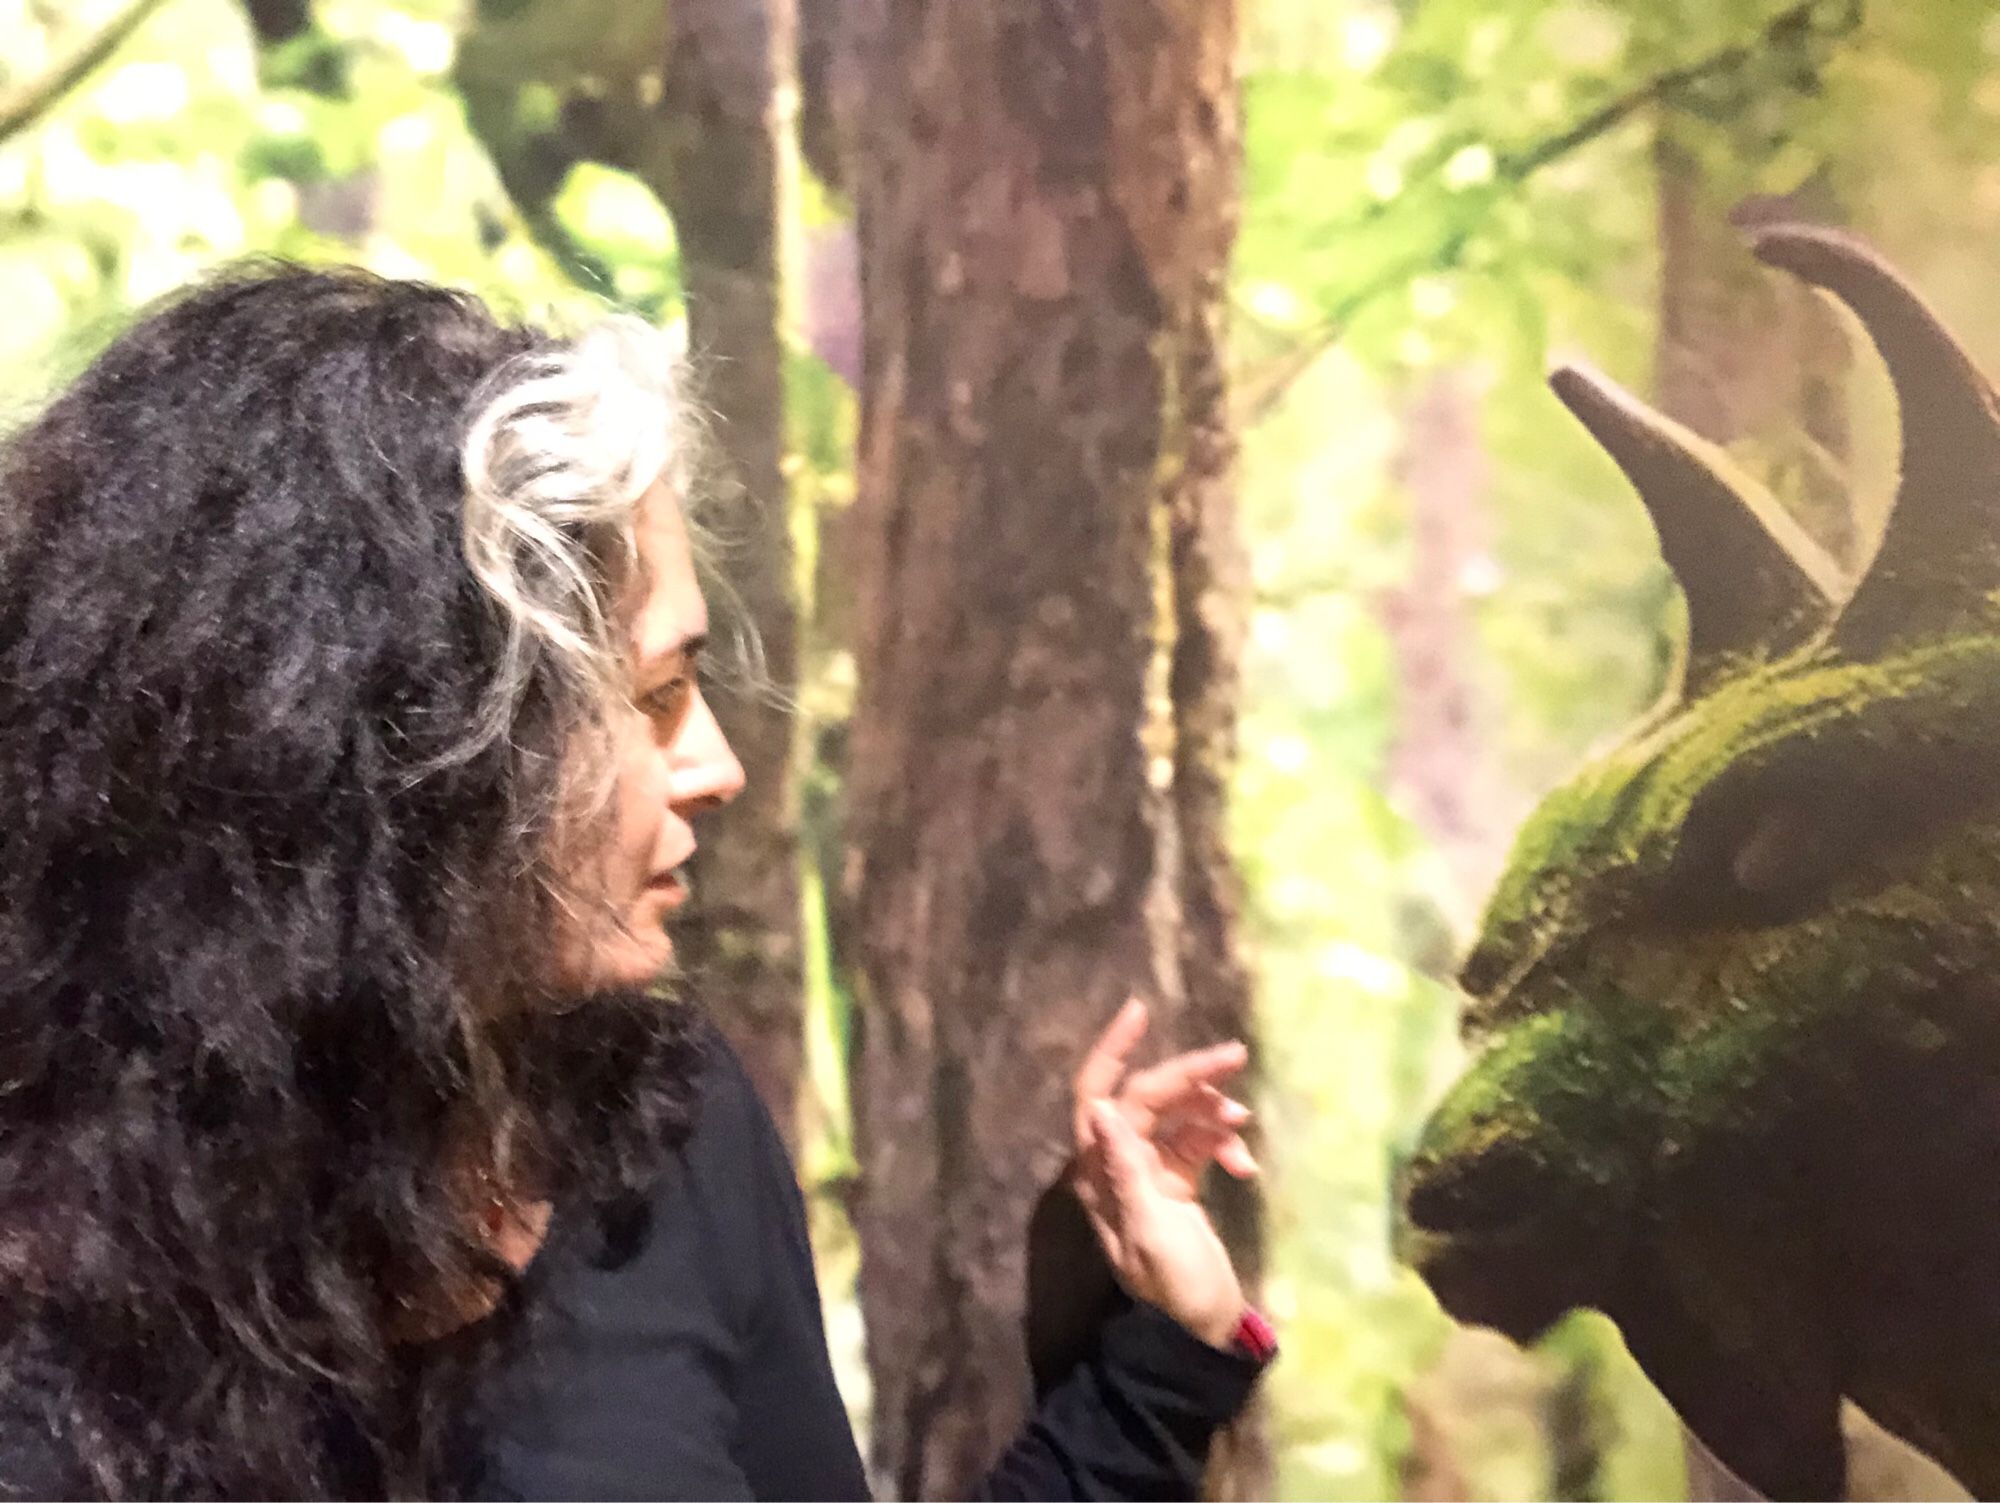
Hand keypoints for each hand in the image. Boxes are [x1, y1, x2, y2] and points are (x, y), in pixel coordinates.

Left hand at [1068, 998, 1256, 1348]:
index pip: (1097, 1094)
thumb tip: (1103, 1110)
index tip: (1140, 1010)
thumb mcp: (1150, 1232)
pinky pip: (1200, 1142)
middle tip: (1235, 1056)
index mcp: (1100, 1171)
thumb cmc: (1173, 1288)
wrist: (1202, 1332)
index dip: (1113, 1050)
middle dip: (1189, 1075)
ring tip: (1242, 1124)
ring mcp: (1151, 1172)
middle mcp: (1119, 1163)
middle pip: (1148, 1097)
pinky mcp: (1180, 1184)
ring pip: (1179, 1116)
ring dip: (1212, 1112)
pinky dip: (1223, 1145)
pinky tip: (1244, 1166)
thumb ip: (1128, 1172)